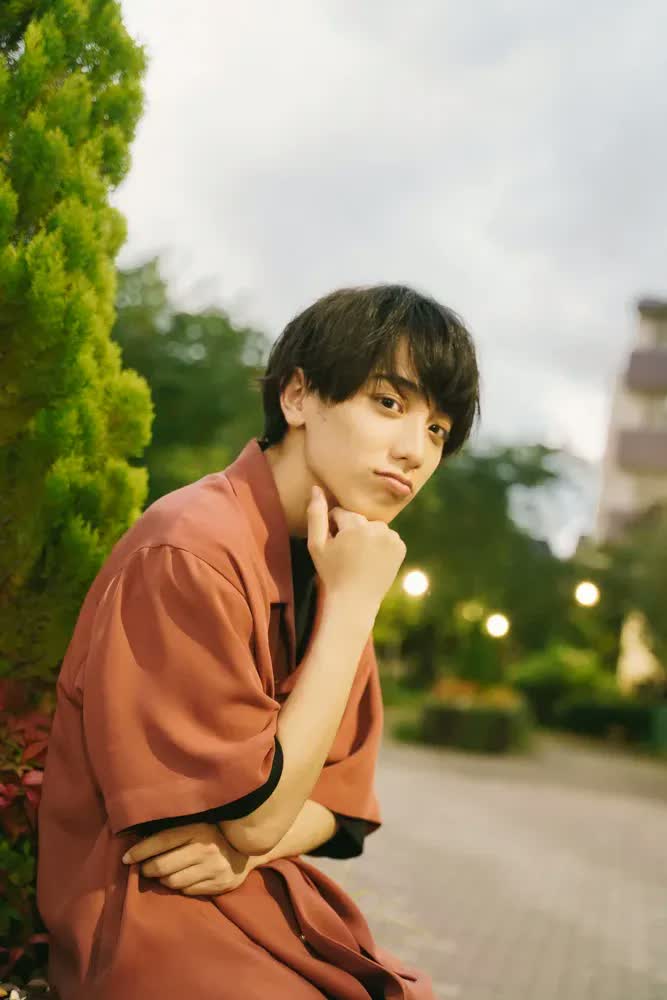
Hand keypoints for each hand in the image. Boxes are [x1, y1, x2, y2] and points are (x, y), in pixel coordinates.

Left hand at [122, 822, 255, 895]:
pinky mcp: (217, 885)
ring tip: (165, 873)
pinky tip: (183, 879)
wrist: (247, 851)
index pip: (161, 841)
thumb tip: (137, 840)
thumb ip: (173, 832)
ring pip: (171, 882)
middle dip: (147, 869)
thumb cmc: (212, 836)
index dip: (139, 851)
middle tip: (145, 868)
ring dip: (163, 879)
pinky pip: (186, 891)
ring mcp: (212, 868)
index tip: (125, 858)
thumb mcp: (196, 826)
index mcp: (197, 829)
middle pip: (161, 866)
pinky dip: (180, 887)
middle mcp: (205, 849)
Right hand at [307, 485, 405, 609]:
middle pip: (359, 519)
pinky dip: (381, 544)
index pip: (341, 513)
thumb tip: (316, 488)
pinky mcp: (401, 547)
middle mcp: (378, 528)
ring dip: (367, 536)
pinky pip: (387, 537)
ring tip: (360, 557)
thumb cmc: (331, 573)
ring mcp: (393, 538)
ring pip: (374, 527)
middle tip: (346, 553)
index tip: (334, 546)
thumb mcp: (316, 545)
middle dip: (352, 530)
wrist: (354, 601)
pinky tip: (373, 559)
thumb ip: (315, 514)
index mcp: (356, 525)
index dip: (334, 528)